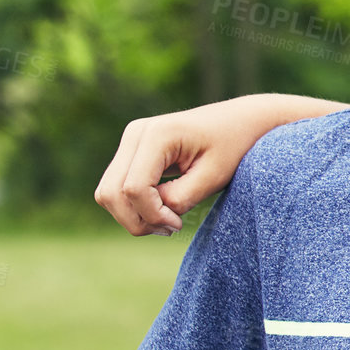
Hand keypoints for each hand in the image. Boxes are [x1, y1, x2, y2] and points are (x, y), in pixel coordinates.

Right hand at [94, 94, 347, 234]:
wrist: (242, 121)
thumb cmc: (234, 147)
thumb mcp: (213, 177)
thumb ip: (179, 198)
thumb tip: (150, 214)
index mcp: (157, 134)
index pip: (134, 189)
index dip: (152, 215)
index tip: (179, 224)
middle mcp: (136, 133)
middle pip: (111, 193)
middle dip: (138, 220)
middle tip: (172, 228)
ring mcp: (130, 140)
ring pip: (107, 193)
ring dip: (132, 216)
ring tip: (168, 221)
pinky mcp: (132, 150)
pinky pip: (116, 188)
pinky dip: (133, 206)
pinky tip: (163, 210)